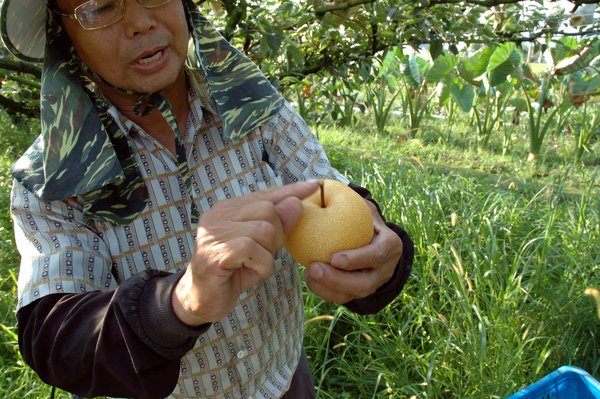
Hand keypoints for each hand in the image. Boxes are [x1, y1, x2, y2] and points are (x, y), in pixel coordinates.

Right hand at [172, 180, 318, 325]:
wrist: (202, 300)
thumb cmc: (233, 272)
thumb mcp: (261, 247)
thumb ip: (277, 226)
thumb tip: (297, 203)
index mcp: (228, 209)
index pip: (265, 194)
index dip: (290, 191)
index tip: (314, 186)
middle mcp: (218, 214)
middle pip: (268, 210)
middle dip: (276, 235)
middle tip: (262, 255)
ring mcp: (214, 232)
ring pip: (264, 230)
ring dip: (268, 254)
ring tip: (252, 265)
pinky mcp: (215, 252)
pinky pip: (253, 249)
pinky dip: (261, 265)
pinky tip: (248, 272)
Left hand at [304, 201, 402, 303]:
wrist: (373, 238)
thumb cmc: (362, 218)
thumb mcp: (361, 207)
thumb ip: (347, 199)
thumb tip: (316, 186)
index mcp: (390, 244)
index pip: (377, 254)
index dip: (357, 259)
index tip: (334, 257)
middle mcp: (386, 268)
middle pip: (365, 283)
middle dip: (338, 280)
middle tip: (313, 268)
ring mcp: (374, 283)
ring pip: (353, 295)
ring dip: (328, 287)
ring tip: (309, 274)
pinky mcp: (359, 292)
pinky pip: (342, 298)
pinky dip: (325, 291)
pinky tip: (310, 278)